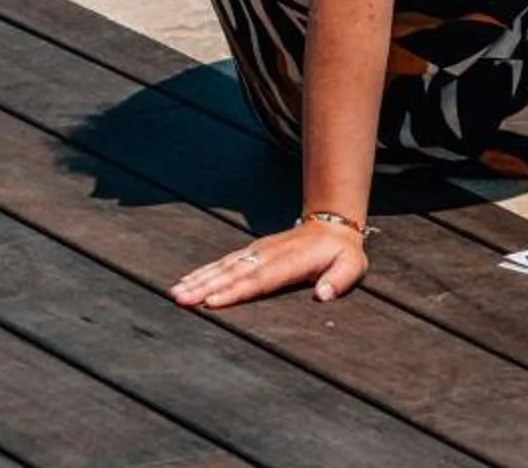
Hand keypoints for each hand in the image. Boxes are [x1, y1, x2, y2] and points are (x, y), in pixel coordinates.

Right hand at [168, 219, 370, 310]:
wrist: (333, 225)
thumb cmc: (342, 253)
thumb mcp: (352, 266)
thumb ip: (339, 280)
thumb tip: (324, 294)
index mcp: (290, 262)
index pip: (259, 279)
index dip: (236, 291)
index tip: (212, 302)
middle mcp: (268, 255)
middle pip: (234, 274)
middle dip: (205, 287)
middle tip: (180, 300)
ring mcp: (257, 252)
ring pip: (224, 267)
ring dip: (199, 280)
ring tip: (175, 293)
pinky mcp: (251, 252)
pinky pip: (224, 262)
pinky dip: (204, 271)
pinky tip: (186, 281)